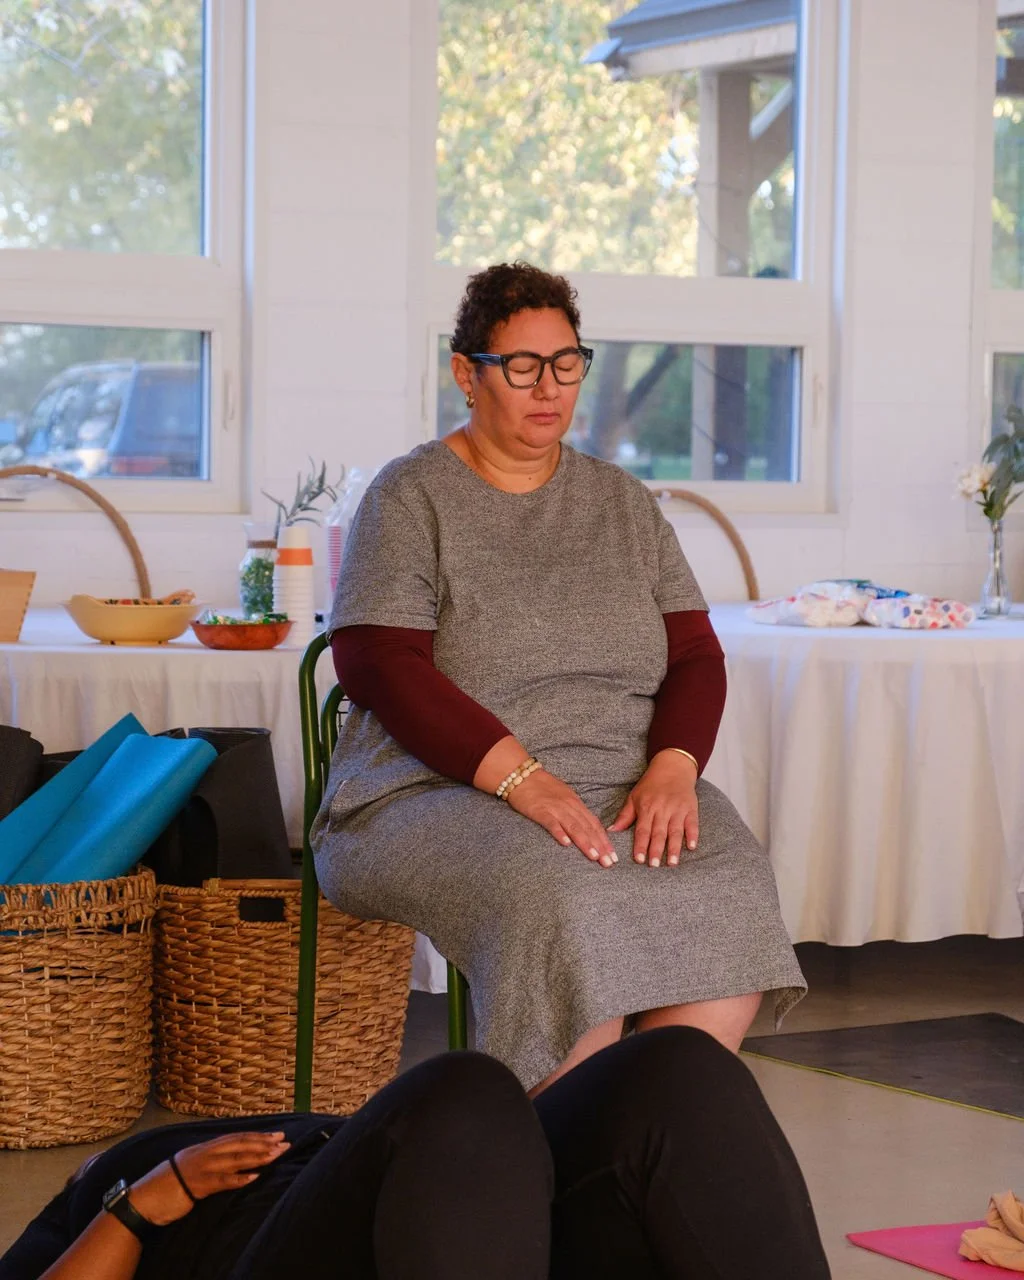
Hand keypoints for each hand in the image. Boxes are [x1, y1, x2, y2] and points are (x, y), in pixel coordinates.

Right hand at [128, 1132, 290, 1225]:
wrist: (143, 1199)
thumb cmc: (167, 1184)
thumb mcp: (190, 1165)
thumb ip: (209, 1159)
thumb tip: (229, 1157)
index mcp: (203, 1148)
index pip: (236, 1138)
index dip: (258, 1136)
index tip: (277, 1135)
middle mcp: (204, 1153)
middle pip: (239, 1144)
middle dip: (263, 1143)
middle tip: (284, 1142)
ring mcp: (200, 1168)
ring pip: (234, 1159)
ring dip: (257, 1157)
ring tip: (276, 1155)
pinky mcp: (196, 1186)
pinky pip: (221, 1181)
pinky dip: (239, 1179)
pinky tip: (254, 1177)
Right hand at [507, 769, 617, 867]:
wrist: (522, 775)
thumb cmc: (543, 788)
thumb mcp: (564, 797)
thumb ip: (575, 812)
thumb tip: (587, 829)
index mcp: (576, 803)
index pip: (594, 824)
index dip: (605, 841)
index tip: (613, 856)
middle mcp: (569, 806)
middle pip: (588, 828)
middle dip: (600, 846)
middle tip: (609, 863)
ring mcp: (555, 808)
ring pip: (574, 826)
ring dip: (585, 842)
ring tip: (595, 857)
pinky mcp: (540, 811)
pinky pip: (551, 822)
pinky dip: (559, 833)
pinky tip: (566, 844)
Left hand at [608, 750, 699, 867]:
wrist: (673, 767)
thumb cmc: (651, 784)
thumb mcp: (634, 796)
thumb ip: (625, 815)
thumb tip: (611, 831)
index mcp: (647, 807)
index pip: (642, 830)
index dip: (640, 845)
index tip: (639, 859)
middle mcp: (662, 809)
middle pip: (659, 832)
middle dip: (656, 850)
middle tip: (654, 865)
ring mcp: (678, 809)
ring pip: (675, 831)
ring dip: (674, 848)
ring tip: (672, 863)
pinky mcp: (691, 809)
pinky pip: (692, 823)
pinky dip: (692, 835)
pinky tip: (691, 847)